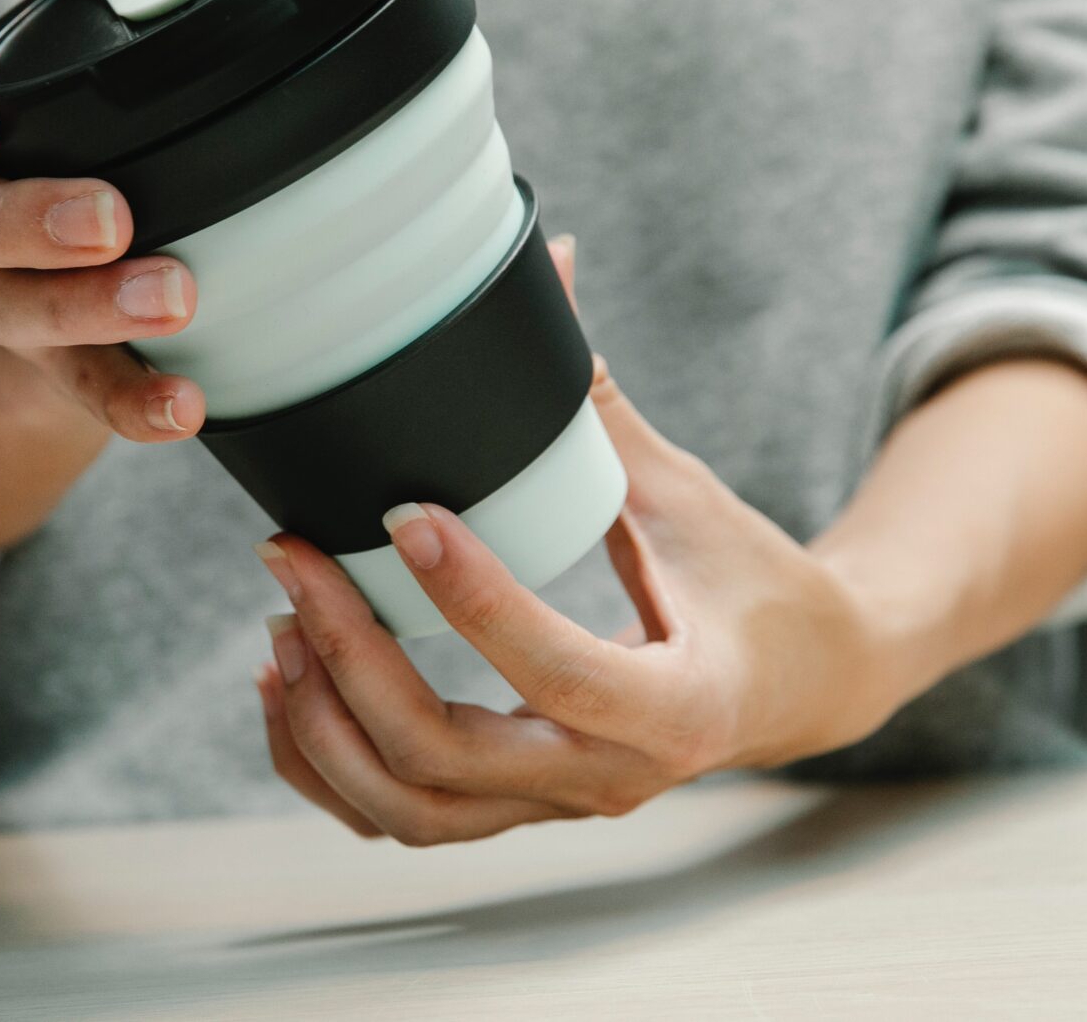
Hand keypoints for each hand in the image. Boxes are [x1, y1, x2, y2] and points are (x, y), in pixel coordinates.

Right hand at [0, 71, 204, 440]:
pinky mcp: (54, 374)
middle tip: (108, 215)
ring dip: (91, 306)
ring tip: (174, 295)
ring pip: (15, 309)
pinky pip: (84, 392)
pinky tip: (182, 404)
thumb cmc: (61, 186)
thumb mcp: (63, 120)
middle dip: (26, 218)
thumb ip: (107, 55)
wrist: (23, 338)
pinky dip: (133, 401)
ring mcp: (1, 307)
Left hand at [251, 361, 905, 845]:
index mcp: (675, 704)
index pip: (553, 668)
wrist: (803, 683)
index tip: (403, 515)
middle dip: (351, 659)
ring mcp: (559, 806)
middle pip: (446, 757)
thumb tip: (548, 268)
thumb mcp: (686, 494)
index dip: (470, 598)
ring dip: (326, 725)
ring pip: (410, 809)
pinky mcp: (521, 809)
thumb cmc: (753, 583)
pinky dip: (332, 766)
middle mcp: (610, 778)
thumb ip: (597, 403)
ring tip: (283, 622)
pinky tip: (291, 686)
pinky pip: (405, 818)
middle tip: (293, 560)